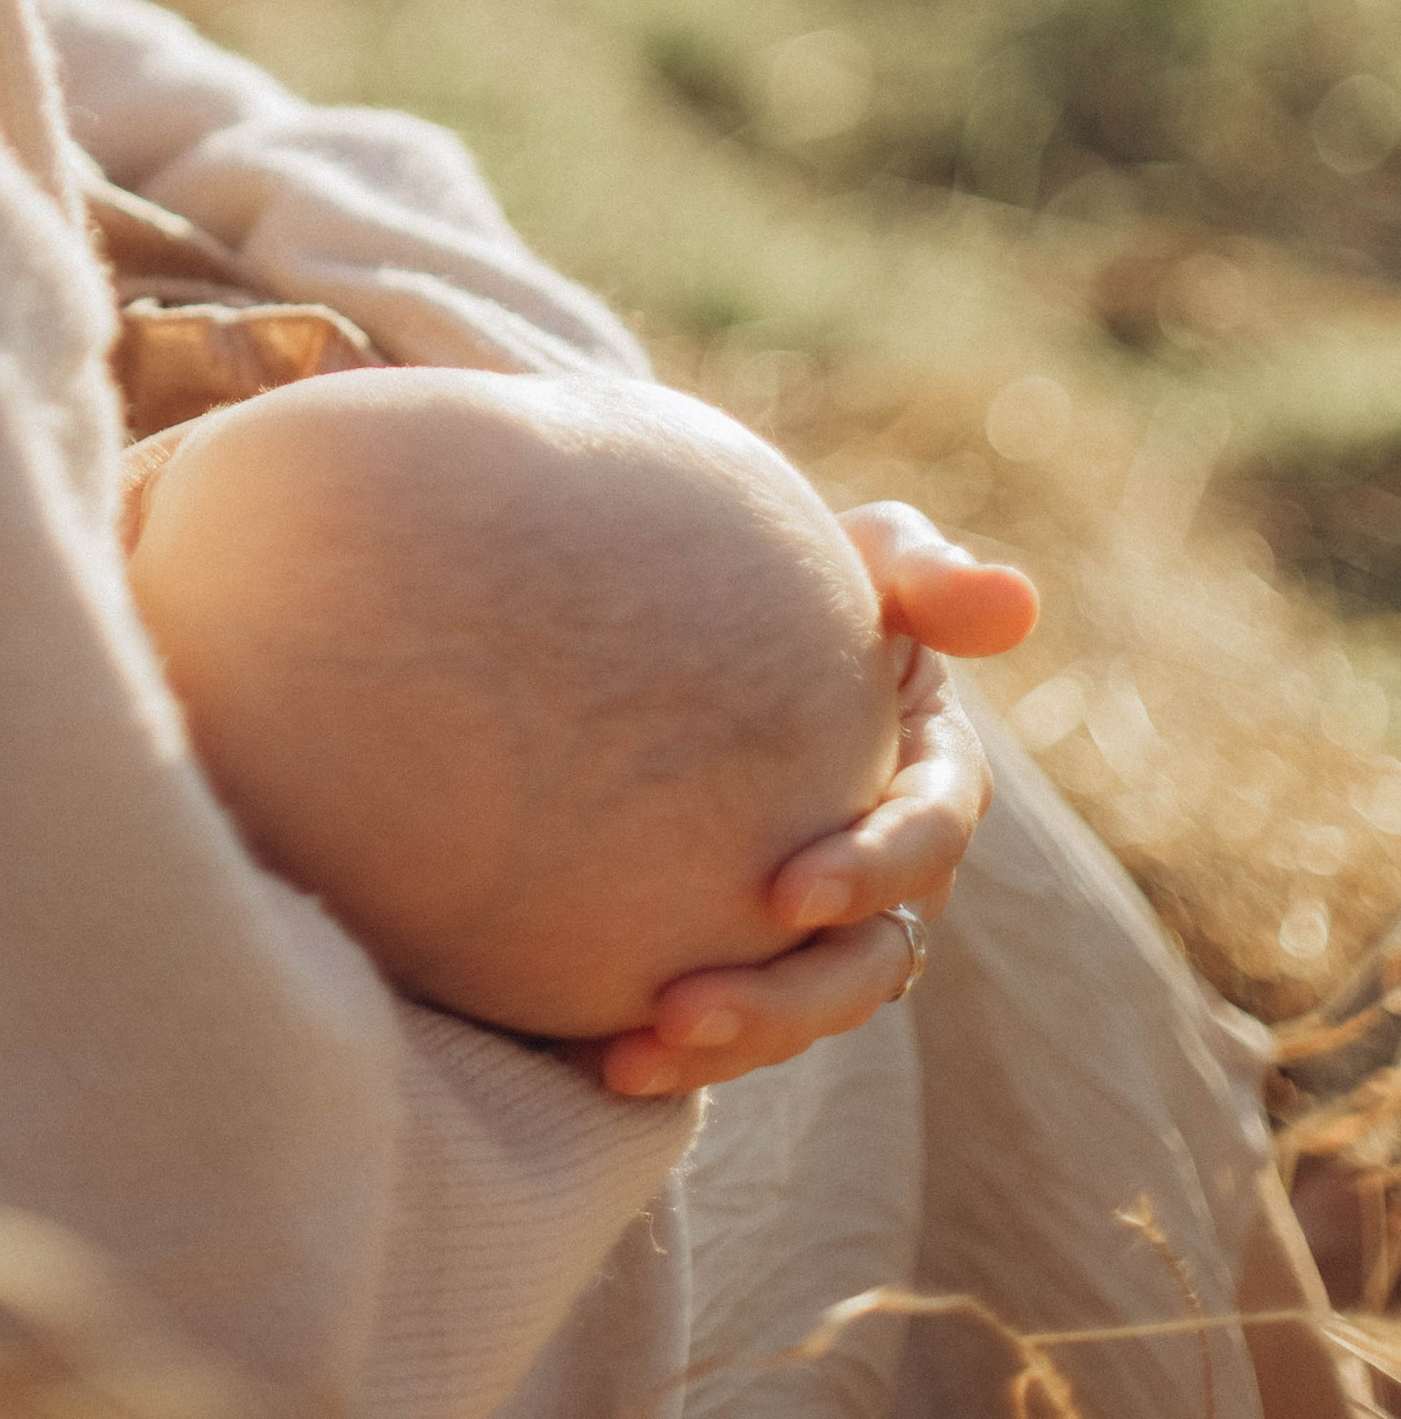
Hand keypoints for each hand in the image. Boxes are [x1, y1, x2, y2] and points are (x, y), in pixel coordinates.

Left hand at [594, 499, 1037, 1100]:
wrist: (704, 621)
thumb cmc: (798, 572)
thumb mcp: (866, 554)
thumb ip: (924, 571)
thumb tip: (1013, 600)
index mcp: (932, 777)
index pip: (928, 835)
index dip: (874, 869)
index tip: (785, 890)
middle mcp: (893, 873)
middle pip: (865, 963)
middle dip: (786, 997)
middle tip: (686, 1005)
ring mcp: (828, 926)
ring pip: (800, 1012)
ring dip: (728, 1043)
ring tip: (631, 1051)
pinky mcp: (754, 952)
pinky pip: (730, 1025)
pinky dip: (674, 1051)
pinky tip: (599, 1058)